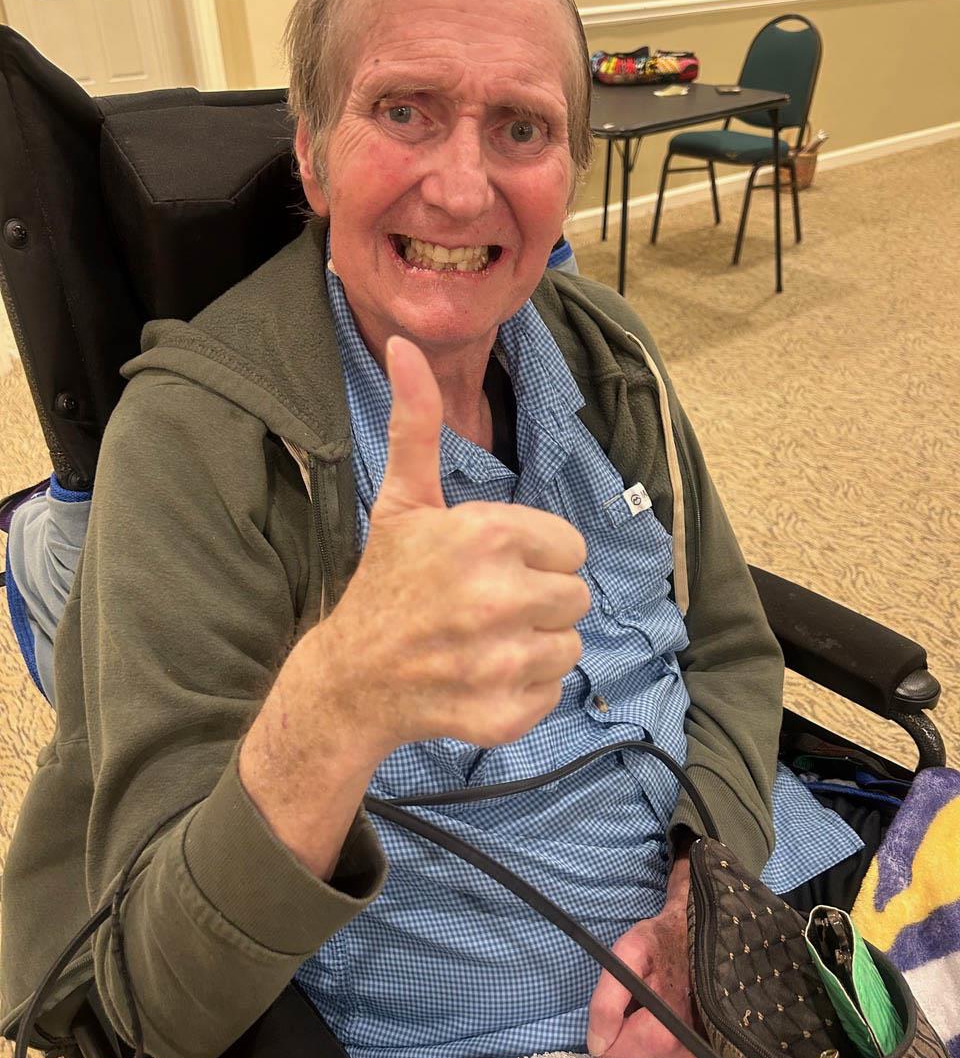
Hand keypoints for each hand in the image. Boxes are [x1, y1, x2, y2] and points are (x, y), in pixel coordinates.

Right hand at [309, 336, 589, 759]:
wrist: (351, 679)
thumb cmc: (384, 583)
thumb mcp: (402, 500)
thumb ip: (416, 423)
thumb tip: (403, 344)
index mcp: (489, 535)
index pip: (571, 547)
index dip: (533, 556)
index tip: (486, 567)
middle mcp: (501, 596)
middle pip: (574, 597)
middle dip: (536, 600)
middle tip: (482, 608)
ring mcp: (504, 660)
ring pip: (569, 646)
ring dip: (533, 646)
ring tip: (481, 642)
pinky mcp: (506, 712)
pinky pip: (552, 692)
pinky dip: (523, 691)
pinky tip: (480, 678)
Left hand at [587, 848, 708, 1057]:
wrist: (701, 936)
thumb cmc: (661, 945)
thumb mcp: (627, 954)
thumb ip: (606, 1001)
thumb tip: (598, 1045)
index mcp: (664, 1023)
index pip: (617, 1053)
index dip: (606, 1031)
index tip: (617, 1006)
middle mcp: (688, 1046)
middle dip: (628, 1037)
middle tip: (639, 1005)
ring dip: (647, 1044)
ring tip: (657, 1010)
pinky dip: (666, 1053)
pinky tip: (670, 1025)